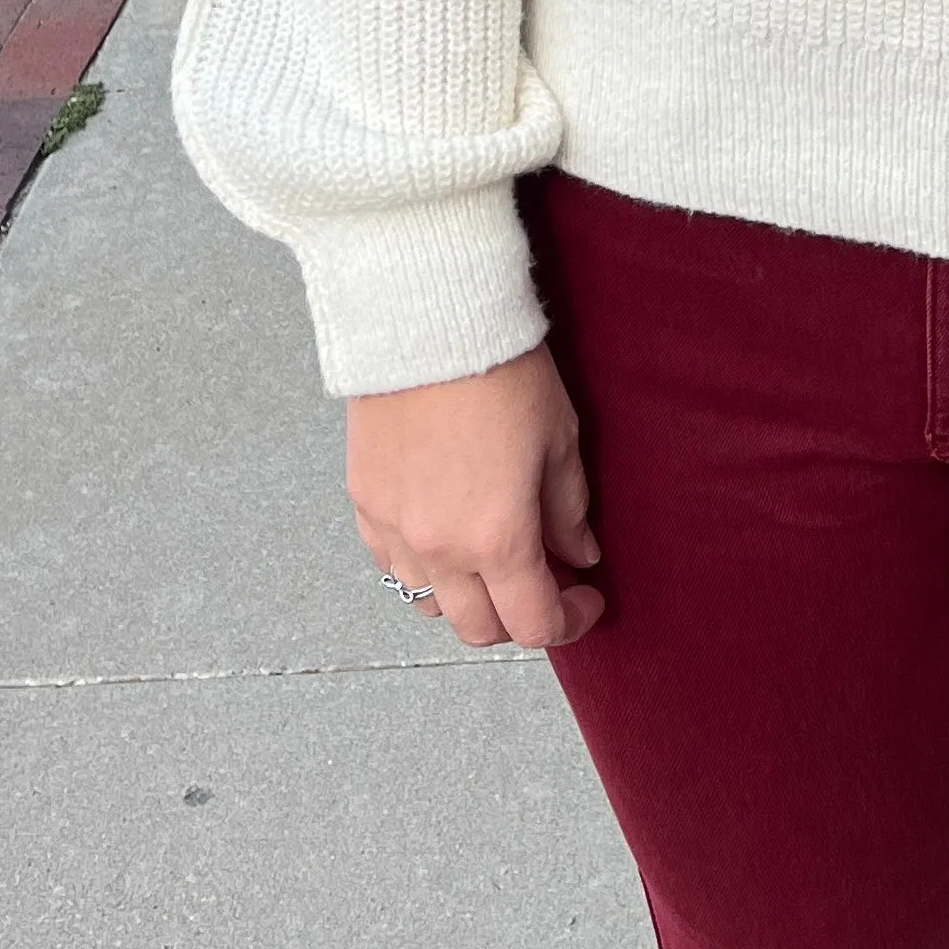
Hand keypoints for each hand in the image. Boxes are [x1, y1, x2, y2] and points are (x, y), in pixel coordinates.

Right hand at [345, 344, 605, 647]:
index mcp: (498, 538)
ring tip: (490, 561)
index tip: (585, 598)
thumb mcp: (558, 438)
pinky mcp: (364, 504)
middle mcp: (440, 548)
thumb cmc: (501, 370)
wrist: (429, 320)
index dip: (569, 621)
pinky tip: (444, 538)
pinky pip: (391, 565)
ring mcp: (395, 530)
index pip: (533, 622)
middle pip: (478, 628)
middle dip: (517, 619)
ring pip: (429, 604)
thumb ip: (568, 510)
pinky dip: (421, 568)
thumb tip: (578, 554)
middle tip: (543, 584)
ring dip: (466, 598)